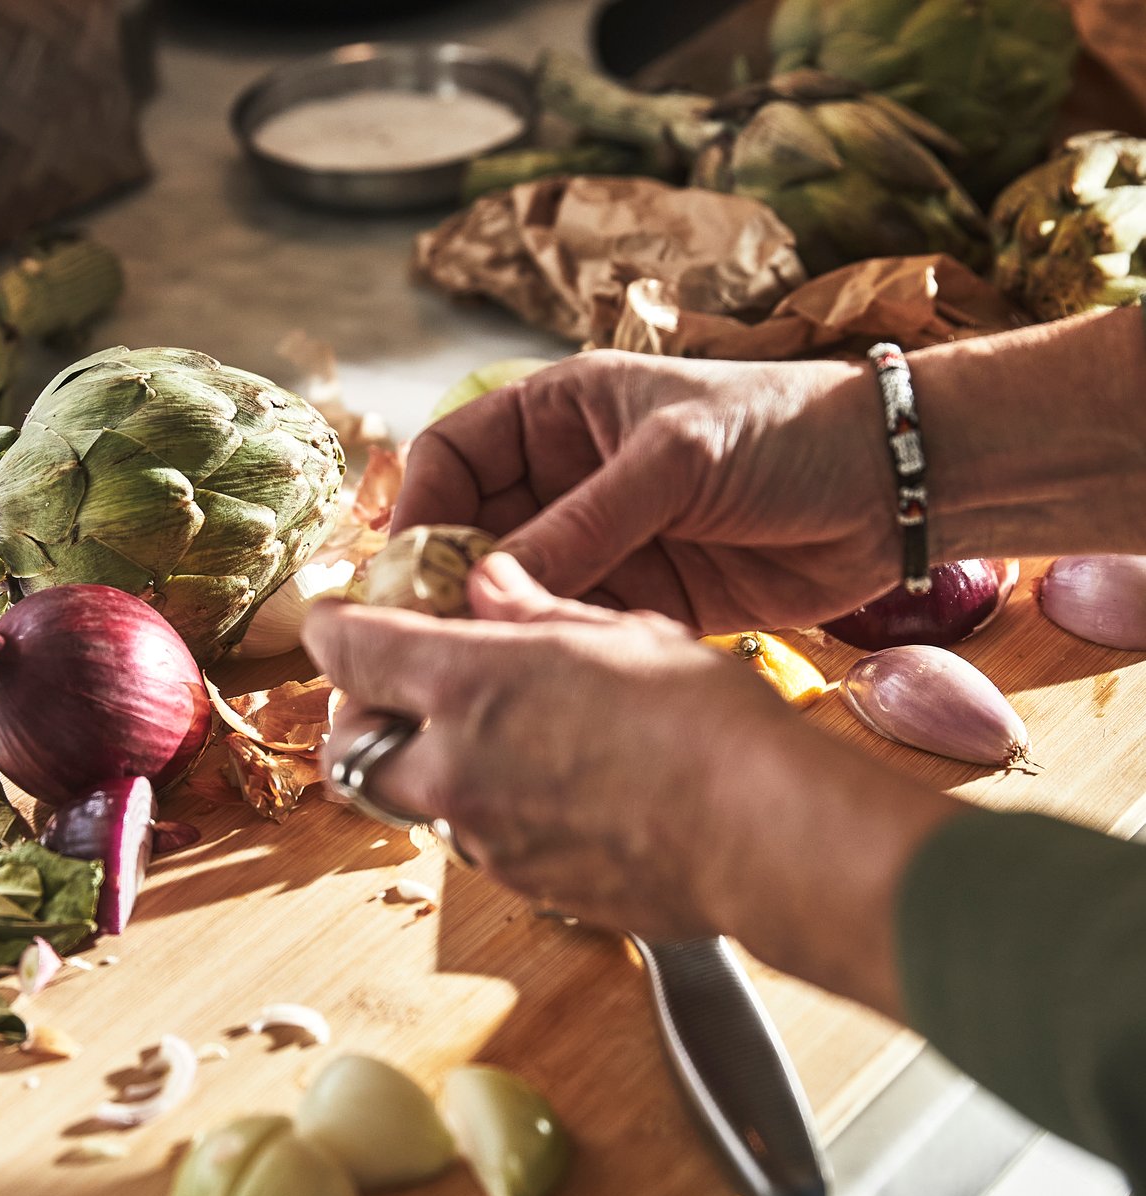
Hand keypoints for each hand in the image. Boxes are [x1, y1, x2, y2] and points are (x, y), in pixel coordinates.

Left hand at [304, 553, 953, 1015]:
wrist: (764, 836)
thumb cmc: (704, 720)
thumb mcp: (619, 631)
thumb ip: (535, 609)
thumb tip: (488, 582)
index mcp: (467, 684)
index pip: (348, 651)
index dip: (334, 627)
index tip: (341, 618)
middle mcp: (455, 768)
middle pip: (349, 748)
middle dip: (359, 716)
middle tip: (402, 689)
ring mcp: (485, 838)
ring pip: (412, 799)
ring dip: (426, 764)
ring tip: (494, 734)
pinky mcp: (525, 886)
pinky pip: (476, 841)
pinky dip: (485, 808)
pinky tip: (551, 784)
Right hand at [396, 349, 898, 632]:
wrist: (893, 487)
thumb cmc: (785, 431)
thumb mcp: (673, 459)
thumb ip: (581, 523)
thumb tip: (483, 586)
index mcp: (560, 415)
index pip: (454, 457)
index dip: (419, 511)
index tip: (402, 576)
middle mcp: (569, 480)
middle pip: (474, 534)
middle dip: (446, 585)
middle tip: (426, 644)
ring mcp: (605, 544)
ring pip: (519, 591)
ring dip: (498, 627)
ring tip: (474, 674)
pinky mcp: (642, 601)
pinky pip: (575, 628)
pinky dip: (555, 652)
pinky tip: (542, 680)